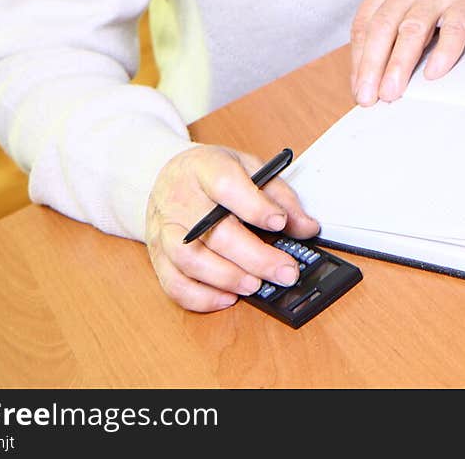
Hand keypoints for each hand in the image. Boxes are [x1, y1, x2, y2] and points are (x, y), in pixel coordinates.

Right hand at [145, 143, 319, 311]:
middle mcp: (180, 197)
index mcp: (204, 167)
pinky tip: (228, 296)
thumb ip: (279, 196)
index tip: (280, 222)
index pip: (226, 184)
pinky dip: (201, 297)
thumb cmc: (212, 174)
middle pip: (214, 230)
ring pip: (190, 259)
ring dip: (227, 277)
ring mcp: (165, 228)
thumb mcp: (248, 168)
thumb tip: (307, 227)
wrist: (170, 176)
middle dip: (255, 256)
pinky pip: (173, 283)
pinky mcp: (157, 256)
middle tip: (285, 271)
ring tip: (256, 284)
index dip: (254, 205)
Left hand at [350, 0, 464, 105]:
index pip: (364, 24)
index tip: (358, 87)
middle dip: (372, 66)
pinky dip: (443, 52)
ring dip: (399, 63)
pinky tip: (433, 73)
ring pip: (413, 29)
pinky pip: (453, 28)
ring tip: (392, 91)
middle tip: (368, 96)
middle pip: (383, 28)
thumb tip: (374, 67)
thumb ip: (390, 18)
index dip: (358, 59)